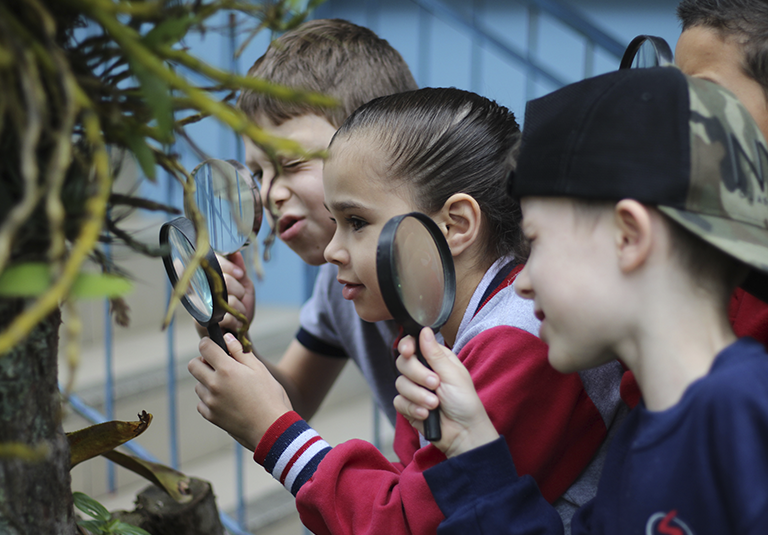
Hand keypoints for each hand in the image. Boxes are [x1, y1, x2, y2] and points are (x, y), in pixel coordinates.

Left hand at [188, 333, 291, 450]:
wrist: (271, 429)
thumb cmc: (270, 397)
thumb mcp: (259, 369)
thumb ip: (240, 352)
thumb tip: (227, 338)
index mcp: (227, 369)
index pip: (204, 347)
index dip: (208, 343)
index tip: (214, 346)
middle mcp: (214, 384)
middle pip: (193, 365)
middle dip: (203, 361)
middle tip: (218, 365)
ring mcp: (210, 401)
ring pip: (198, 385)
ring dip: (207, 382)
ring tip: (228, 387)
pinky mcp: (211, 416)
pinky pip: (202, 403)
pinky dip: (209, 399)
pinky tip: (226, 401)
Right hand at [194, 252, 255, 337]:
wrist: (237, 335)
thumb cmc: (238, 310)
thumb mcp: (243, 287)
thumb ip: (239, 270)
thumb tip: (235, 253)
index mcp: (206, 277)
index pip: (211, 261)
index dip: (227, 265)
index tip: (240, 274)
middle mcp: (197, 288)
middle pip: (220, 278)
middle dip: (238, 289)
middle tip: (240, 296)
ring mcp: (197, 304)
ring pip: (225, 297)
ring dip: (239, 306)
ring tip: (237, 312)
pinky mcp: (200, 321)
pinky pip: (224, 315)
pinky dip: (236, 319)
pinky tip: (235, 322)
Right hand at [394, 327, 498, 457]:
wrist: (463, 433)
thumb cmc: (464, 402)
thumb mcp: (453, 374)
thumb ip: (435, 354)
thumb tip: (424, 330)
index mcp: (435, 359)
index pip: (413, 344)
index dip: (407, 346)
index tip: (408, 352)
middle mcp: (422, 372)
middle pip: (403, 362)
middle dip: (418, 374)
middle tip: (435, 384)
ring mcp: (414, 389)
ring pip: (400, 383)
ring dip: (419, 395)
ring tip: (435, 404)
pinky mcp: (408, 406)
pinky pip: (399, 402)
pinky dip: (414, 408)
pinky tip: (427, 414)